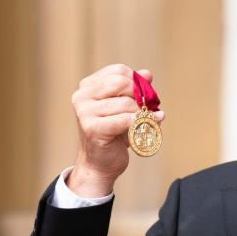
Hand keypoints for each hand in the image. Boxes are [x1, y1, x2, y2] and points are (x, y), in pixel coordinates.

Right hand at [67, 63, 164, 196]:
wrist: (100, 164)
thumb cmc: (114, 135)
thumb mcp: (124, 109)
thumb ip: (134, 90)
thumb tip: (147, 74)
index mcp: (88, 87)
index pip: (118, 71)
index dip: (137, 80)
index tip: (145, 93)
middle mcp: (82, 97)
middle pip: (120, 83)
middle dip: (140, 94)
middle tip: (148, 107)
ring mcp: (84, 112)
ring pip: (125, 103)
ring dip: (143, 112)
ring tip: (150, 119)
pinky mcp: (92, 129)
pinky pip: (124, 120)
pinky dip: (142, 122)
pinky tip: (155, 122)